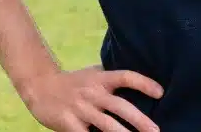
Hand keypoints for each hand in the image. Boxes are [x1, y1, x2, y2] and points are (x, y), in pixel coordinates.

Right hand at [19, 65, 162, 131]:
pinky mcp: (68, 123)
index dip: (144, 83)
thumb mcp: (92, 75)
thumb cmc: (72, 82)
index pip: (126, 77)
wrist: (40, 86)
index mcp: (100, 79)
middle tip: (156, 130)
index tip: (160, 92)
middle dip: (140, 120)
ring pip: (107, 124)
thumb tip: (136, 84)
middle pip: (120, 106)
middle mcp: (93, 93)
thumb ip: (110, 80)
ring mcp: (81, 109)